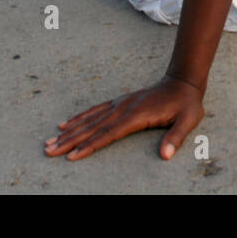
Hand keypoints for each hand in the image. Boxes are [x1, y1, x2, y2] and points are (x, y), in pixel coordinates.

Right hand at [44, 75, 204, 160]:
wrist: (183, 81)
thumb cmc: (186, 105)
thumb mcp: (188, 121)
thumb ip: (176, 137)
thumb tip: (166, 155)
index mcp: (137, 115)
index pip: (108, 134)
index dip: (89, 146)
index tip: (72, 156)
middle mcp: (123, 108)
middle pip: (92, 127)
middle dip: (69, 141)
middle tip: (48, 151)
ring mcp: (120, 104)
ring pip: (89, 119)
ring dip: (69, 131)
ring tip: (50, 141)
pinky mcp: (119, 102)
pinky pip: (94, 110)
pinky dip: (79, 118)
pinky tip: (66, 124)